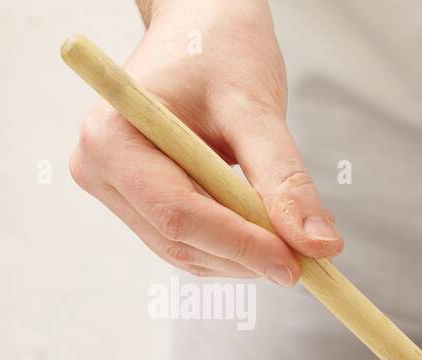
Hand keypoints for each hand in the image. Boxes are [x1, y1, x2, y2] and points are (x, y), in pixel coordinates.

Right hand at [69, 0, 341, 282]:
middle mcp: (101, 171)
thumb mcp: (257, 111)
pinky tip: (271, 231)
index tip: (299, 264)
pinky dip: (238, 249)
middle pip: (182, 241)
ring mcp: (118, 192)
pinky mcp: (142, 205)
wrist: (202, 33)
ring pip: (190, 254)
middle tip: (312, 259)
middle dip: (250, 256)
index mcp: (112, 139)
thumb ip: (286, 179)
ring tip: (296, 238)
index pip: (179, 214)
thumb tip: (319, 246)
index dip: (241, 245)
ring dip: (247, 259)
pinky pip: (194, 246)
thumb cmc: (220, 53)